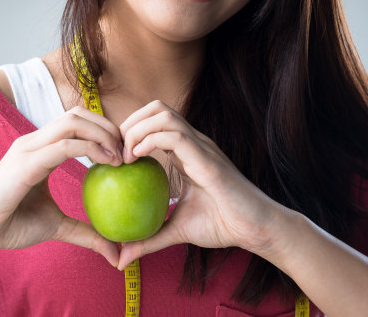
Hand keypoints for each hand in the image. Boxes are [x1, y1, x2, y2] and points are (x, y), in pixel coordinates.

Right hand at [0, 106, 122, 265]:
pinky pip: (64, 146)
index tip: (123, 153)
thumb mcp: (57, 226)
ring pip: (72, 122)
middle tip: (126, 151)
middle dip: (108, 126)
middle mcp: (34, 141)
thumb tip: (114, 252)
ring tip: (119, 157)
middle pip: (77, 114)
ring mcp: (28, 148)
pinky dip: (91, 148)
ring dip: (102, 134)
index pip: (76, 122)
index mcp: (40, 148)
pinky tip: (108, 162)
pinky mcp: (25, 163)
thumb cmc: (12, 226)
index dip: (104, 130)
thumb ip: (85, 232)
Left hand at [117, 100, 282, 269]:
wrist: (254, 229)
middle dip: (129, 122)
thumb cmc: (222, 225)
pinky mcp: (206, 157)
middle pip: (156, 108)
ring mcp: (201, 146)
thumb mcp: (176, 231)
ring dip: (136, 129)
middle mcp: (193, 142)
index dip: (130, 131)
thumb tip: (121, 259)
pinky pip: (174, 135)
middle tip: (116, 152)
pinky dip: (148, 140)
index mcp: (186, 152)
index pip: (154, 122)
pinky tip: (136, 159)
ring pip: (162, 114)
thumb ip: (149, 239)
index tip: (114, 157)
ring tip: (125, 156)